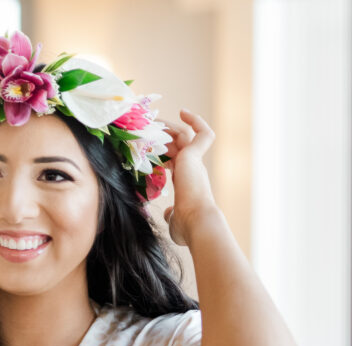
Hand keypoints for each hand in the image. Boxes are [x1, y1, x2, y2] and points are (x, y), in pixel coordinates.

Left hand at [158, 109, 218, 245]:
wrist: (197, 223)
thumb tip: (169, 213)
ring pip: (186, 136)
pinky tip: (184, 112)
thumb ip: (171, 214)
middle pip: (179, 145)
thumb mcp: (174, 220)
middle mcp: (194, 170)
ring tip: (154, 119)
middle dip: (163, 136)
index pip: (176, 162)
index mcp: (188, 183)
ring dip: (170, 126)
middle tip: (148, 128)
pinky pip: (203, 133)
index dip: (164, 154)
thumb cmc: (186, 227)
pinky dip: (197, 121)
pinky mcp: (195, 157)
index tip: (152, 151)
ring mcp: (196, 163)